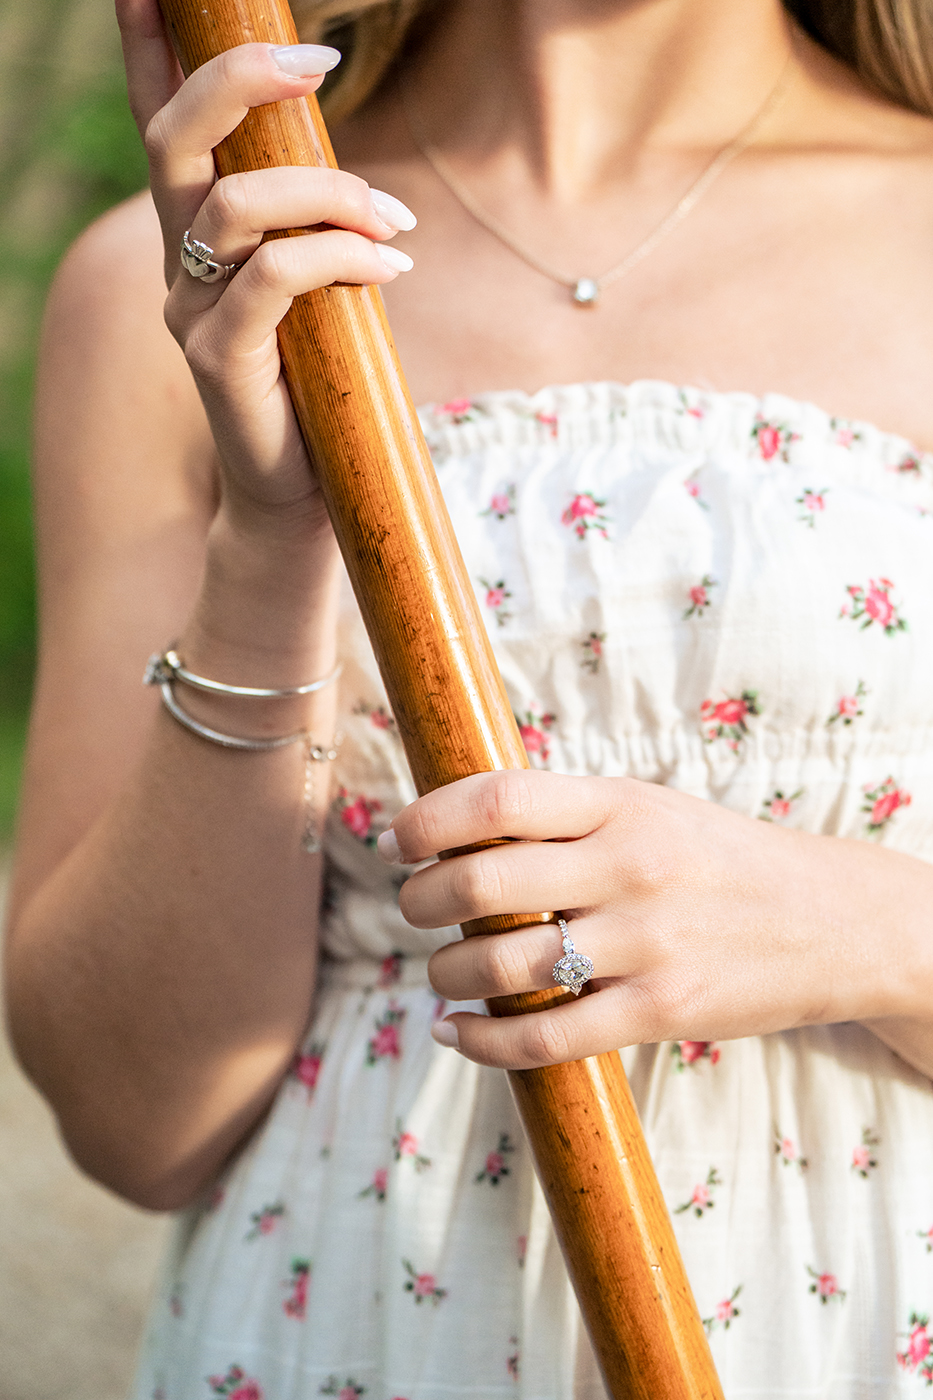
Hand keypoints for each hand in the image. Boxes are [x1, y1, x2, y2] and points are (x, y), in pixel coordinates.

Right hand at [117, 0, 415, 524]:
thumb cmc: (319, 381)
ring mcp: (193, 310)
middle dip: (239, 82)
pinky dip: (339, 258)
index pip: (162, 126)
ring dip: (328, 193)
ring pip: (237, 205)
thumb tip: (355, 176)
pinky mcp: (220, 357)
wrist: (303, 488)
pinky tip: (391, 270)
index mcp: (197, 233)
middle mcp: (179, 262)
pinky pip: (276, 277)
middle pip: (175, 140)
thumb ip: (312, 226)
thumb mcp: (317, 286)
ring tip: (393, 222)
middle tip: (318, 61)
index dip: (151, 51)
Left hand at [378, 770, 914, 1069]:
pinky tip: (455, 1033)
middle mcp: (629, 866)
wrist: (830, 920)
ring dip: (445, 973)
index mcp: (620, 803)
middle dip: (420, 901)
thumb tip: (456, 827)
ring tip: (441, 973)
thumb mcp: (650, 807)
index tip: (396, 842)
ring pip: (500, 965)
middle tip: (413, 908)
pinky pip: (544, 1037)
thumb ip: (567, 813)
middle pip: (480, 884)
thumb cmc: (719, 858)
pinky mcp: (660, 1009)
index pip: (497, 800)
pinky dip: (479, 1042)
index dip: (426, 821)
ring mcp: (645, 942)